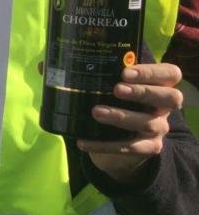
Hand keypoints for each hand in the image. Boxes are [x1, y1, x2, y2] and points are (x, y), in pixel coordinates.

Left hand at [80, 62, 183, 180]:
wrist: (118, 144)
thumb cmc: (111, 105)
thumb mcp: (102, 89)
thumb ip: (78, 75)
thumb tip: (44, 65)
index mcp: (156, 85)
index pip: (169, 74)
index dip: (152, 71)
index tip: (125, 71)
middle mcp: (163, 106)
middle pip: (170, 97)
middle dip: (143, 91)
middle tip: (116, 89)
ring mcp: (158, 128)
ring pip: (149, 123)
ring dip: (122, 116)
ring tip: (96, 112)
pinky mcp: (148, 148)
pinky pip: (130, 148)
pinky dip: (105, 146)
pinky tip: (83, 142)